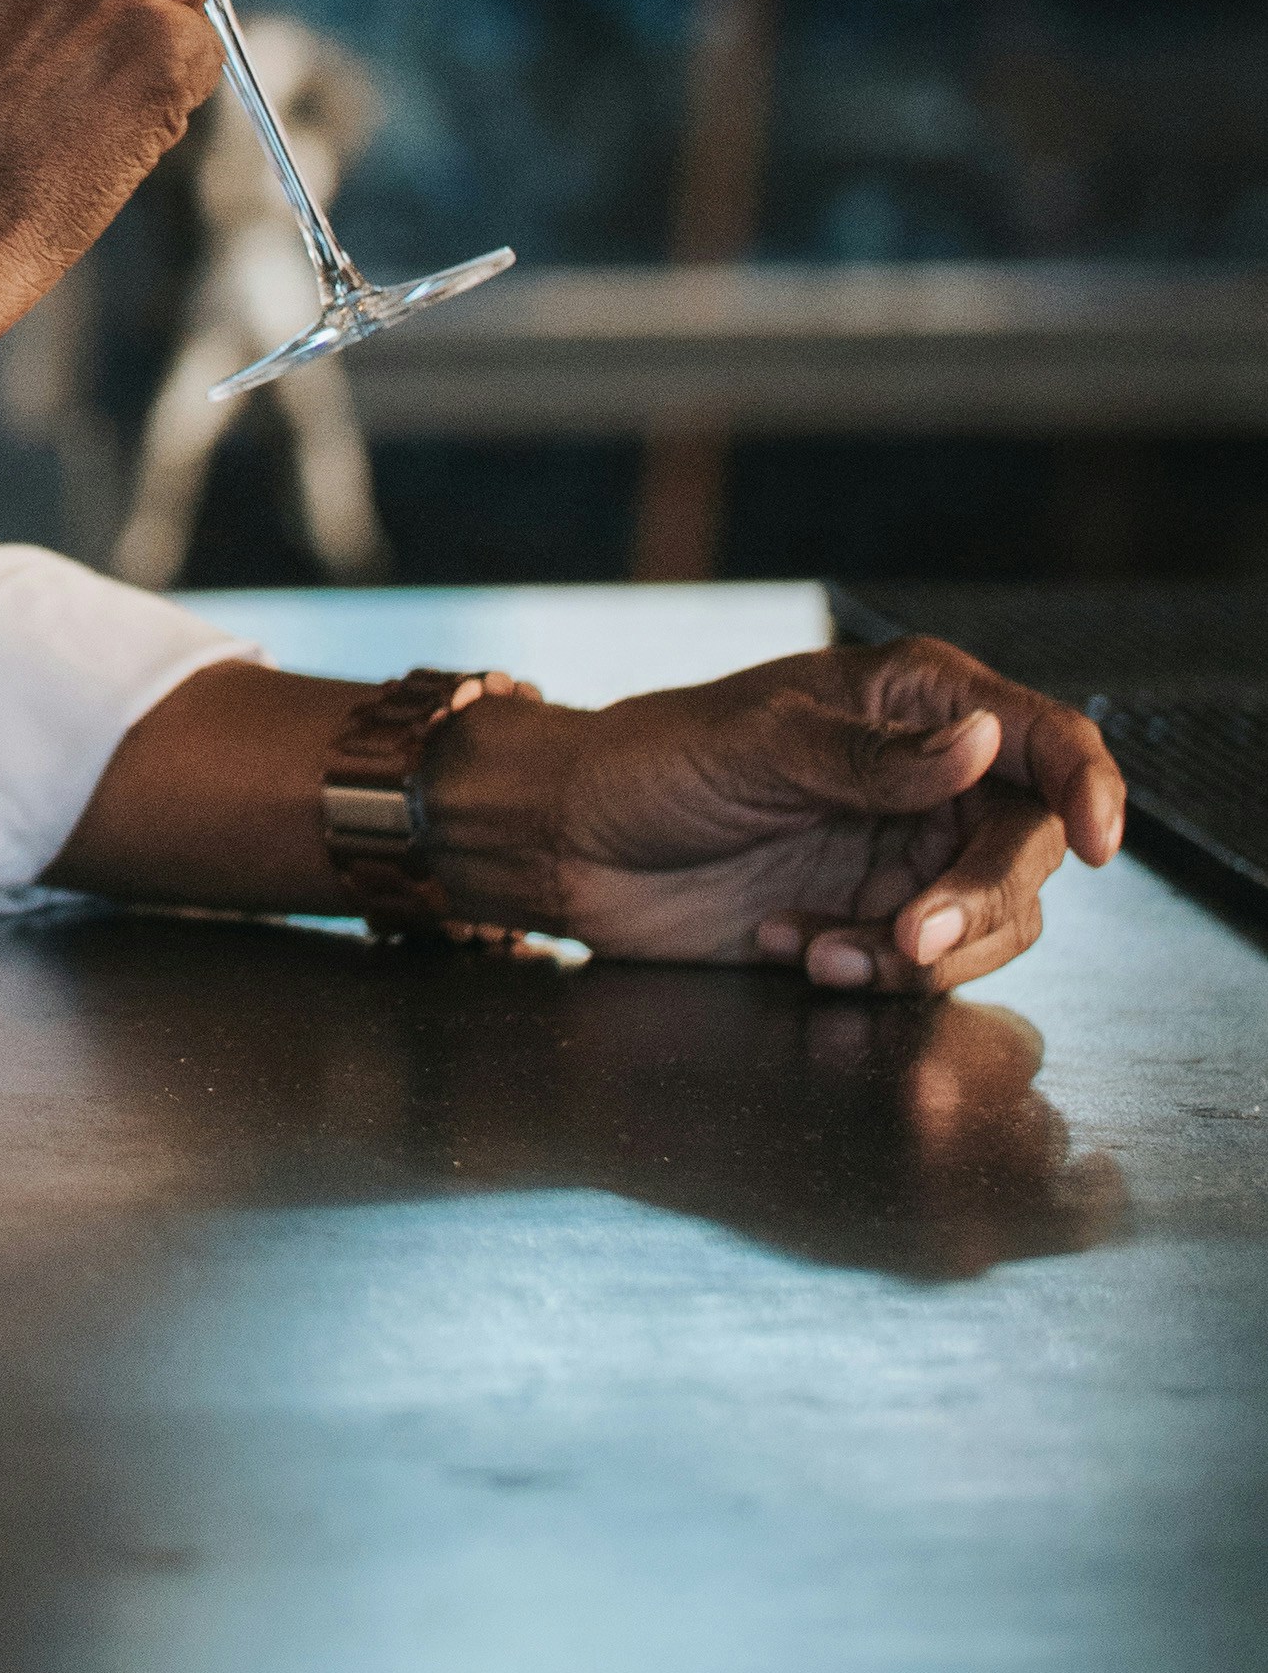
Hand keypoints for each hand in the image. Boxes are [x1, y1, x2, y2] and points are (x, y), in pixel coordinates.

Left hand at [438, 634, 1127, 992]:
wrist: (573, 843)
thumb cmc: (650, 763)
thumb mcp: (754, 747)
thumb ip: (871, 758)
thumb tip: (983, 740)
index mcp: (915, 701)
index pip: (1042, 736)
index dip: (1088, 786)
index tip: (1098, 844)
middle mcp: (928, 775)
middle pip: (1025, 847)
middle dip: (977, 900)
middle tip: (908, 936)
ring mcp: (904, 851)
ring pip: (988, 919)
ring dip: (920, 952)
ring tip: (819, 951)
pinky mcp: (872, 917)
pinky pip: (924, 964)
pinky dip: (870, 971)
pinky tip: (787, 947)